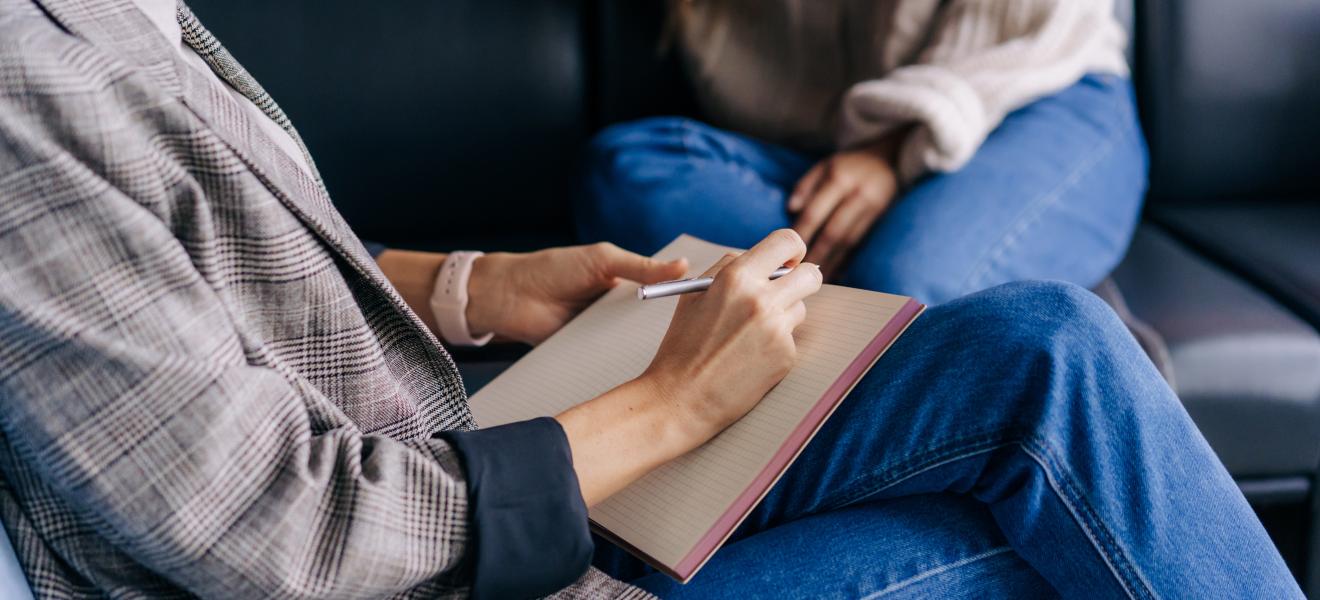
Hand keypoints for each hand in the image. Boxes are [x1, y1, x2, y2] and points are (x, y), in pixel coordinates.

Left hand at [465, 243, 687, 344]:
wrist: (513, 296)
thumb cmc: (555, 268)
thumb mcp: (603, 260)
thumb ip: (642, 267)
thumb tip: (684, 266)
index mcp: (627, 284)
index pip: (663, 293)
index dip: (683, 300)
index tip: (710, 308)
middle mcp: (620, 310)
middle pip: (653, 323)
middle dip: (670, 329)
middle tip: (697, 337)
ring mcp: (606, 332)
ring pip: (635, 342)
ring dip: (647, 346)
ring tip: (677, 356)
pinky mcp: (591, 352)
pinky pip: (613, 358)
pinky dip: (623, 360)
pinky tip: (641, 366)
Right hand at [555, 230, 822, 504]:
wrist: (680, 398)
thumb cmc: (683, 344)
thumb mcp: (694, 295)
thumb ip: (729, 268)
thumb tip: (766, 259)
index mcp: (736, 277)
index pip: (787, 242)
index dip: (793, 249)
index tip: (790, 260)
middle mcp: (761, 300)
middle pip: (811, 275)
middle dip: (804, 279)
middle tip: (791, 289)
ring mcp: (777, 330)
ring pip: (800, 308)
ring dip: (784, 315)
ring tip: (750, 335)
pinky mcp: (786, 356)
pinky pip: (791, 339)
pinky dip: (776, 345)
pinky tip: (749, 358)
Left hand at [787, 137, 900, 277]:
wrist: (890, 160)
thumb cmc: (850, 165)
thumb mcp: (825, 165)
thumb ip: (806, 185)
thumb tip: (791, 209)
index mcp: (839, 179)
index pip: (815, 213)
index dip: (801, 235)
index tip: (788, 252)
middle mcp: (857, 195)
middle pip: (832, 232)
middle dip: (815, 255)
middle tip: (799, 274)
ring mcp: (872, 208)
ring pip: (847, 242)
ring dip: (831, 262)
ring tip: (815, 278)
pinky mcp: (880, 219)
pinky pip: (860, 243)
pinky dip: (846, 260)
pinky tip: (836, 272)